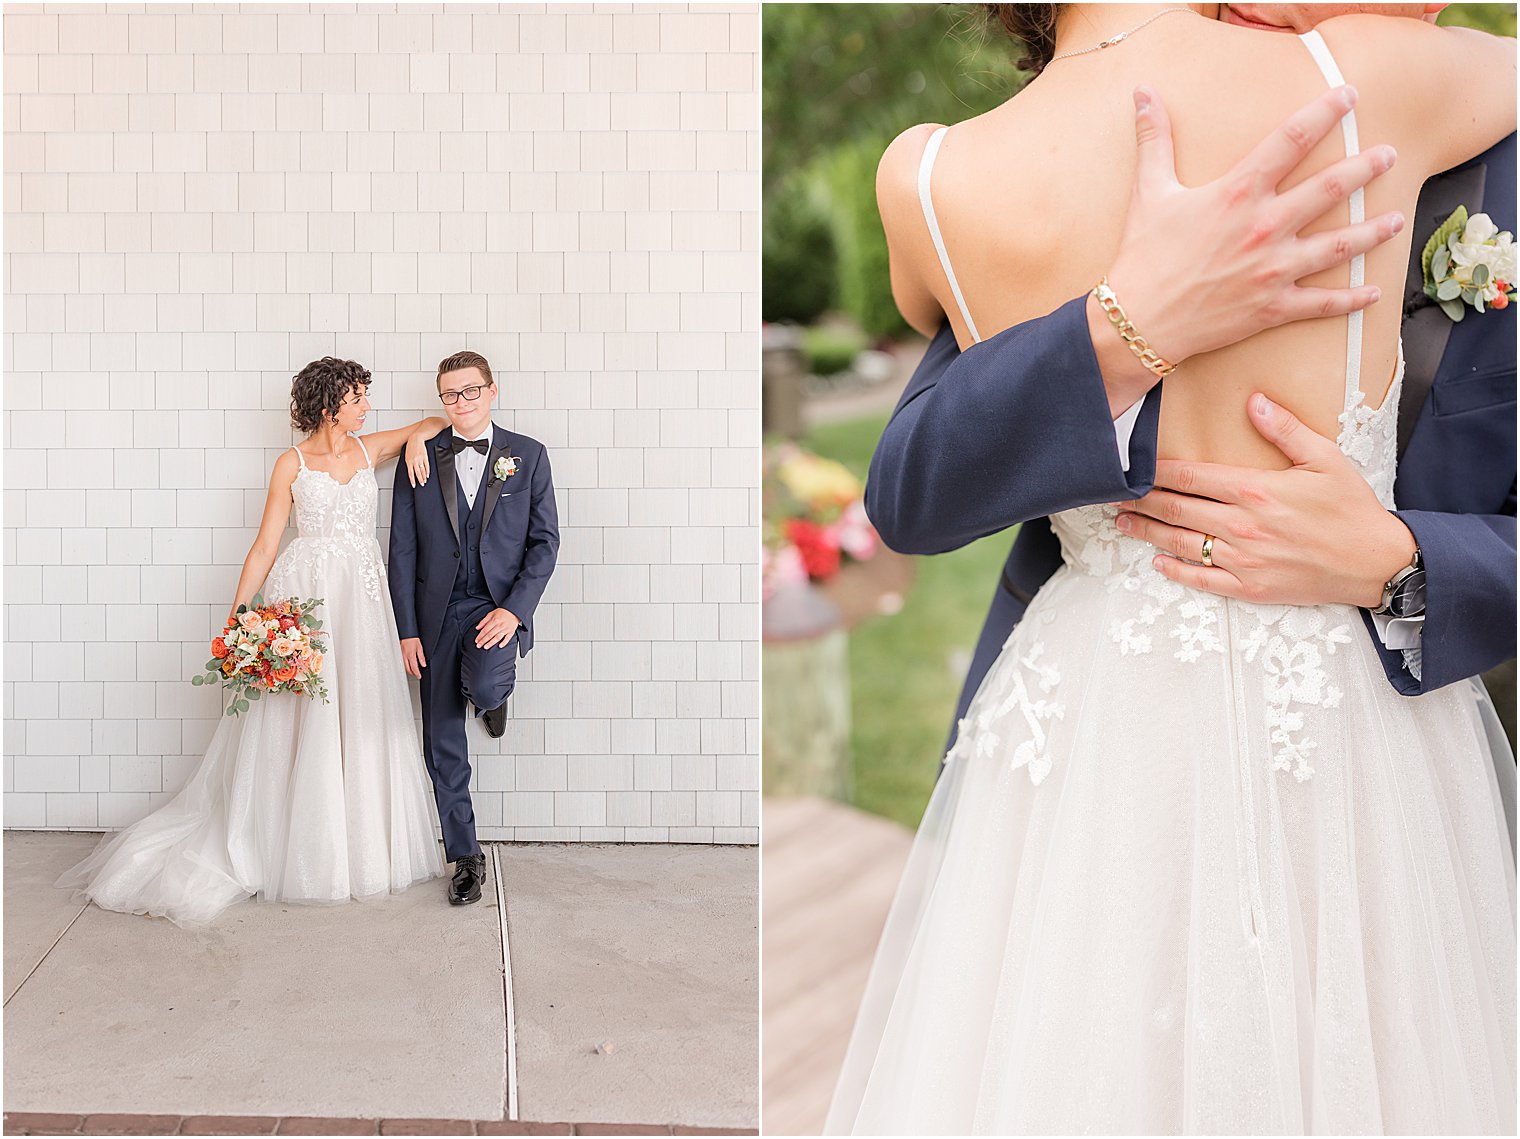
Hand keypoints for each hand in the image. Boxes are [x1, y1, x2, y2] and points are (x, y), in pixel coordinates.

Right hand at [400, 637, 426, 677]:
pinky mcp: (399, 655)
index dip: (417, 673)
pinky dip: (405, 666)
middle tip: (416, 674)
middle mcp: (404, 657)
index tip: (419, 676)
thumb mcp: (420, 648)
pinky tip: (407, 665)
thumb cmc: (412, 639)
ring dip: (408, 670)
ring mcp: (400, 656)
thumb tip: (423, 664)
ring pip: (404, 667)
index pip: (414, 668)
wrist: (406, 634)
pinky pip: (401, 663)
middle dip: (412, 673)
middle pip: (408, 669)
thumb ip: (421, 657)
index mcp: (410, 655)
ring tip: (413, 671)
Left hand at [406, 433, 431, 487]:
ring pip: (422, 471)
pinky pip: (427, 466)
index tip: (414, 485)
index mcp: (408, 461)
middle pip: (417, 473)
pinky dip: (427, 471)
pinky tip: (428, 475)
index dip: (412, 480)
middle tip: (422, 484)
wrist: (416, 439)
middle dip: (420, 480)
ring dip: (424, 477)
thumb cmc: (410, 447)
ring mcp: (420, 459)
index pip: (411, 474)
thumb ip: (409, 463)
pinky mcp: (425, 457)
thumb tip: (411, 470)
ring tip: (425, 481)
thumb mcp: (407, 455)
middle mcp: (414, 461)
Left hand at [474, 608, 519, 649]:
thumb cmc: (502, 612)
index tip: (476, 640)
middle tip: (478, 646)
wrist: (513, 611)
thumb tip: (477, 628)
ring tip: (485, 647)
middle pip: (490, 634)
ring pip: (497, 637)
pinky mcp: (511, 631)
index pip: (485, 630)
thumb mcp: (491, 613)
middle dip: (483, 641)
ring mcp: (506, 629)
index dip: (480, 636)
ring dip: (491, 643)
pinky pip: (508, 638)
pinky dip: (504, 642)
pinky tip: (500, 646)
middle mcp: (500, 625)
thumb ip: (484, 621)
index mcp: (494, 620)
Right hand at [1094, 84, 1402, 412]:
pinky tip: (1372, 292)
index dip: (1324, 113)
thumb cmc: (1142, 256)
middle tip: (1389, 155)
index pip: (1291, 140)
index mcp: (1238, 194)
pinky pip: (1322, 304)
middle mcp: (1264, 227)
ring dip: (1373, 231)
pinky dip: (1350, 300)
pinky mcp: (1272, 307)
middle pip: (1330, 188)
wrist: (1138, 322)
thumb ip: (1154, 140)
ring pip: (1339, 246)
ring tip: (1397, 219)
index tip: (1348, 96)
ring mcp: (1273, 269)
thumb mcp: (1148, 192)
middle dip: (1366, 168)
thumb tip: (1143, 93)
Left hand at [1115, 394, 1416, 608]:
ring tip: (1123, 524)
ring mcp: (1243, 559)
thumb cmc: (1351, 508)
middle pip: (1177, 509)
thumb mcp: (1325, 459)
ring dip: (1148, 533)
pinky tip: (1159, 561)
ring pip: (1182, 543)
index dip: (1157, 472)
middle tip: (1114, 495)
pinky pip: (1203, 579)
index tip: (1134, 467)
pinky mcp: (1249, 587)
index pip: (1191, 477)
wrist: (1376, 562)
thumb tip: (1253, 401)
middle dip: (1141, 501)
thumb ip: (1285, 429)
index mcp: (1256, 490)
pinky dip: (1176, 571)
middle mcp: (1242, 525)